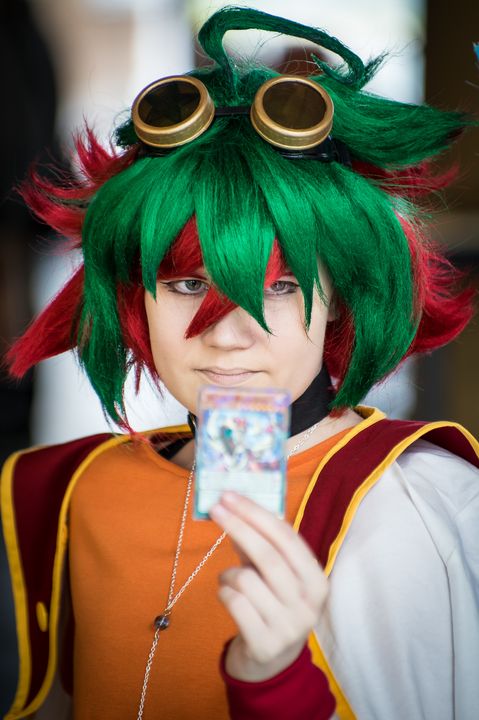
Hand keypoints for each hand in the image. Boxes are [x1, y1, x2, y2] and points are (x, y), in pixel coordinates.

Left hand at [209, 492, 327, 681]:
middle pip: (267, 555)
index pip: (286, 537)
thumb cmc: (272, 602)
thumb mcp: (275, 573)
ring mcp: (289, 627)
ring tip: (230, 579)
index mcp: (317, 580)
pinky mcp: (265, 644)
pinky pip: (234, 603)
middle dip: (237, 526)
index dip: (256, 513)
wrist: (273, 661)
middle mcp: (309, 604)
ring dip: (228, 573)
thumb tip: (236, 505)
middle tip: (215, 508)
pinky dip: (224, 593)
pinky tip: (228, 596)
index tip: (230, 496)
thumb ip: (261, 542)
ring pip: (246, 579)